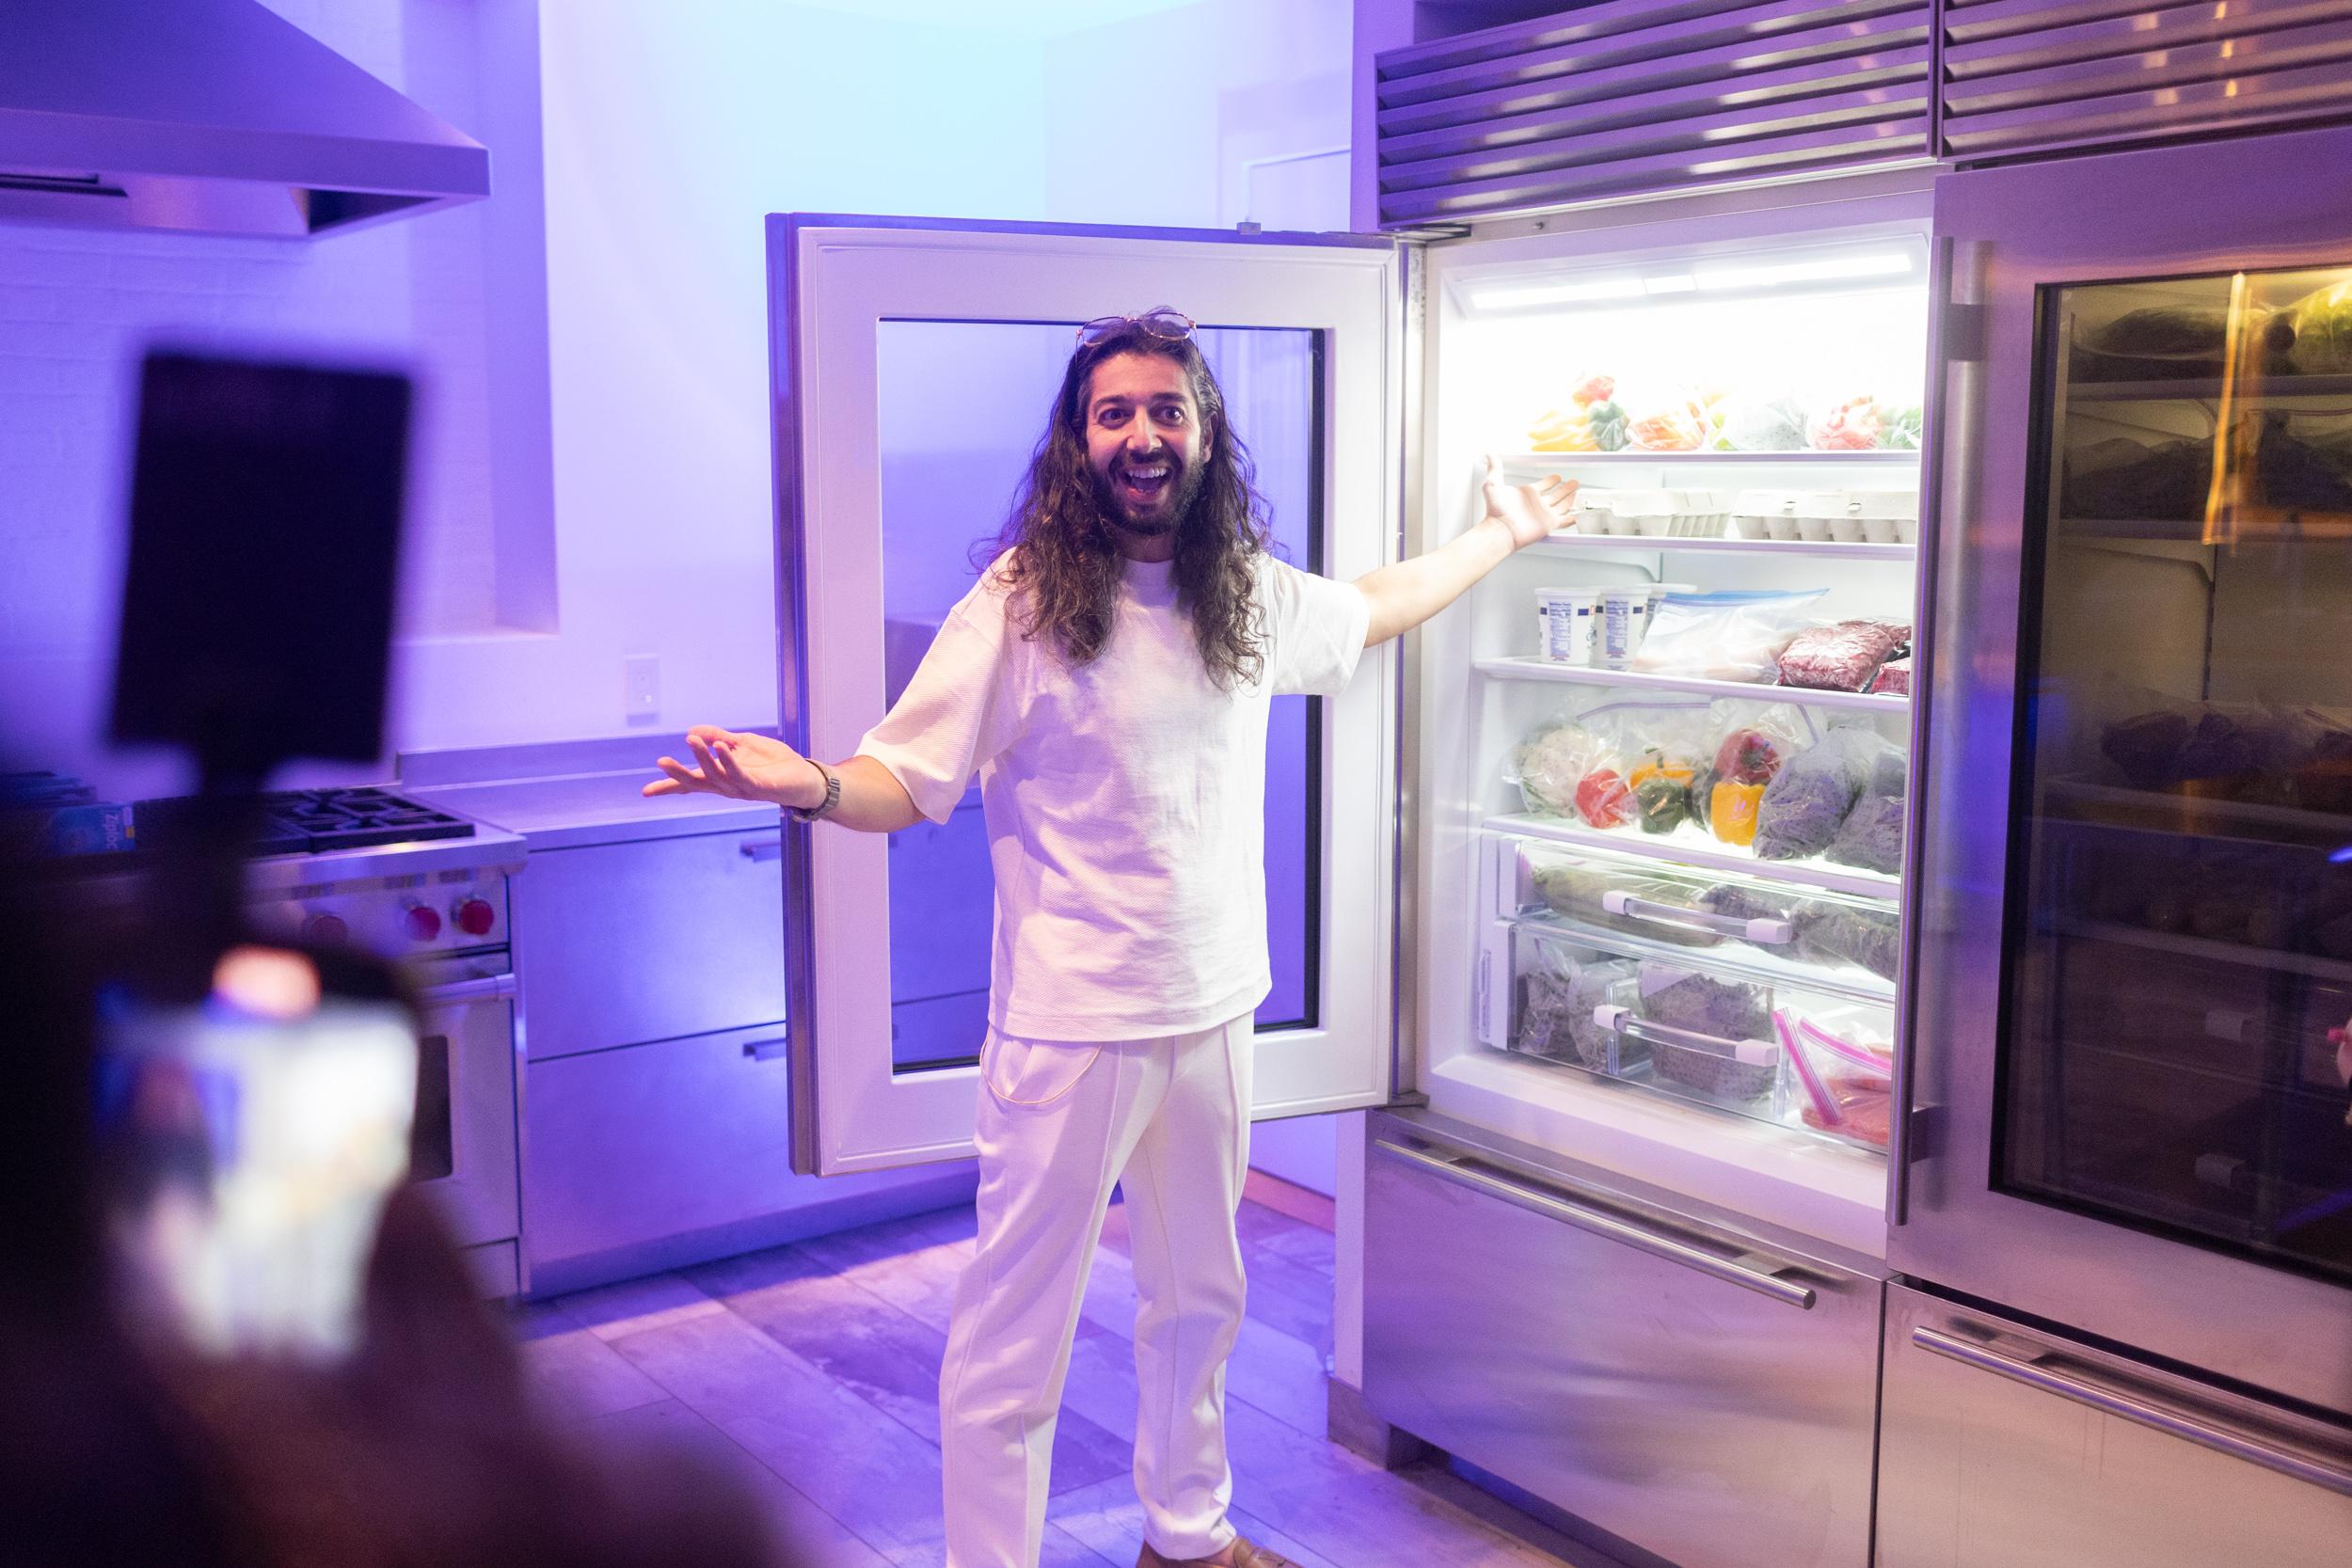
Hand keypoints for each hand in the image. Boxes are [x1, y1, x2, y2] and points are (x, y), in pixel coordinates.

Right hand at [645, 726, 824, 808]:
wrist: (806, 778)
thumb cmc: (774, 764)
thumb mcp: (742, 745)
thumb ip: (718, 737)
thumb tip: (692, 730)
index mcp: (722, 778)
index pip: (691, 784)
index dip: (669, 787)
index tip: (645, 792)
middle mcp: (728, 787)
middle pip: (698, 783)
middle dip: (679, 774)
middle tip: (660, 761)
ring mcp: (743, 789)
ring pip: (717, 776)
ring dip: (703, 757)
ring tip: (691, 740)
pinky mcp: (760, 787)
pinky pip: (740, 774)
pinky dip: (728, 760)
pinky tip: (720, 746)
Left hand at [1482, 454, 1577, 547]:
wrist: (1501, 529)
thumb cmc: (1495, 510)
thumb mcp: (1493, 483)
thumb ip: (1494, 468)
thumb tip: (1489, 455)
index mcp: (1527, 494)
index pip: (1543, 485)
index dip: (1550, 481)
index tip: (1557, 477)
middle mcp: (1537, 504)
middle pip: (1556, 494)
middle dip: (1565, 488)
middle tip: (1574, 483)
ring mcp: (1544, 514)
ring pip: (1562, 505)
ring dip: (1570, 499)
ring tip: (1577, 493)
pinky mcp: (1549, 524)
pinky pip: (1563, 521)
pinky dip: (1571, 518)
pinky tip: (1576, 516)